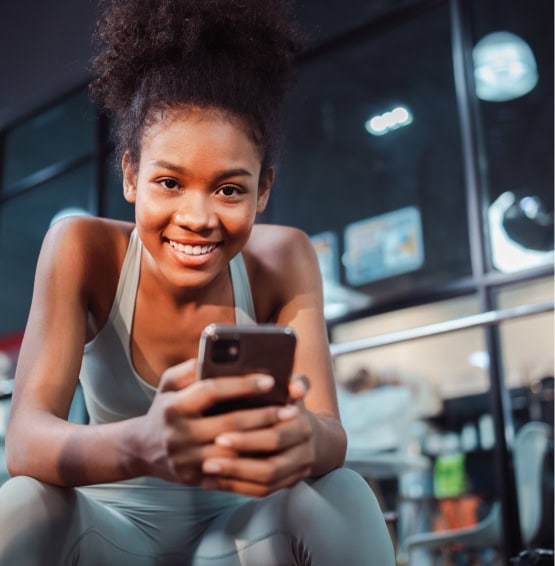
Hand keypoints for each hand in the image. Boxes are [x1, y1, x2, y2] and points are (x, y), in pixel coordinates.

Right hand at [135, 359, 282, 484]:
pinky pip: (229, 471)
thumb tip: (216, 356)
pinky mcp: (194, 478)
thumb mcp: (169, 384)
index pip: (212, 390)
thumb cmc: (166, 408)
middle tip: (290, 408)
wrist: (143, 450)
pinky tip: (271, 451)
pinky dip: (252, 460)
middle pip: (230, 423)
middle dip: (264, 415)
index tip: (269, 379)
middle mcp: (178, 434)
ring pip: (233, 450)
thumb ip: (190, 368)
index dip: (242, 384)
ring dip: (263, 440)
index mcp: (174, 406)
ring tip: (287, 429)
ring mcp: (186, 459)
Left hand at [200, 374, 315, 495]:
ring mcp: (297, 472)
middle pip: (271, 465)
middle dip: (238, 462)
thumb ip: (292, 382)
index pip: (275, 437)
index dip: (248, 439)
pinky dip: (235, 487)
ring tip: (207, 471)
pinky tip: (211, 482)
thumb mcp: (292, 389)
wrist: (310, 433)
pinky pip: (261, 492)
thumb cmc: (289, 404)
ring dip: (234, 478)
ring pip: (266, 483)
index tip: (220, 435)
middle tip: (208, 459)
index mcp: (302, 426)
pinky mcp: (287, 485)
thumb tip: (295, 387)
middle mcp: (305, 452)